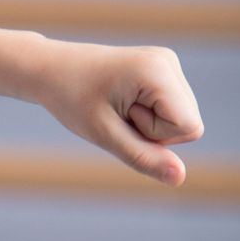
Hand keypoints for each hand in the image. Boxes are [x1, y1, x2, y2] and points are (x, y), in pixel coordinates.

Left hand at [27, 40, 203, 187]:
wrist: (50, 69)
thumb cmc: (71, 99)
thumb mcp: (104, 134)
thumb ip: (143, 157)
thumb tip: (179, 178)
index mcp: (158, 70)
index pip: (189, 128)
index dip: (154, 134)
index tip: (120, 116)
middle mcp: (168, 62)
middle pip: (188, 125)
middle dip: (151, 130)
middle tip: (114, 113)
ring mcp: (167, 64)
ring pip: (181, 119)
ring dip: (148, 123)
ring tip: (115, 107)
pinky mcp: (161, 70)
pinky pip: (170, 110)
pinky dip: (146, 114)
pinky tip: (121, 102)